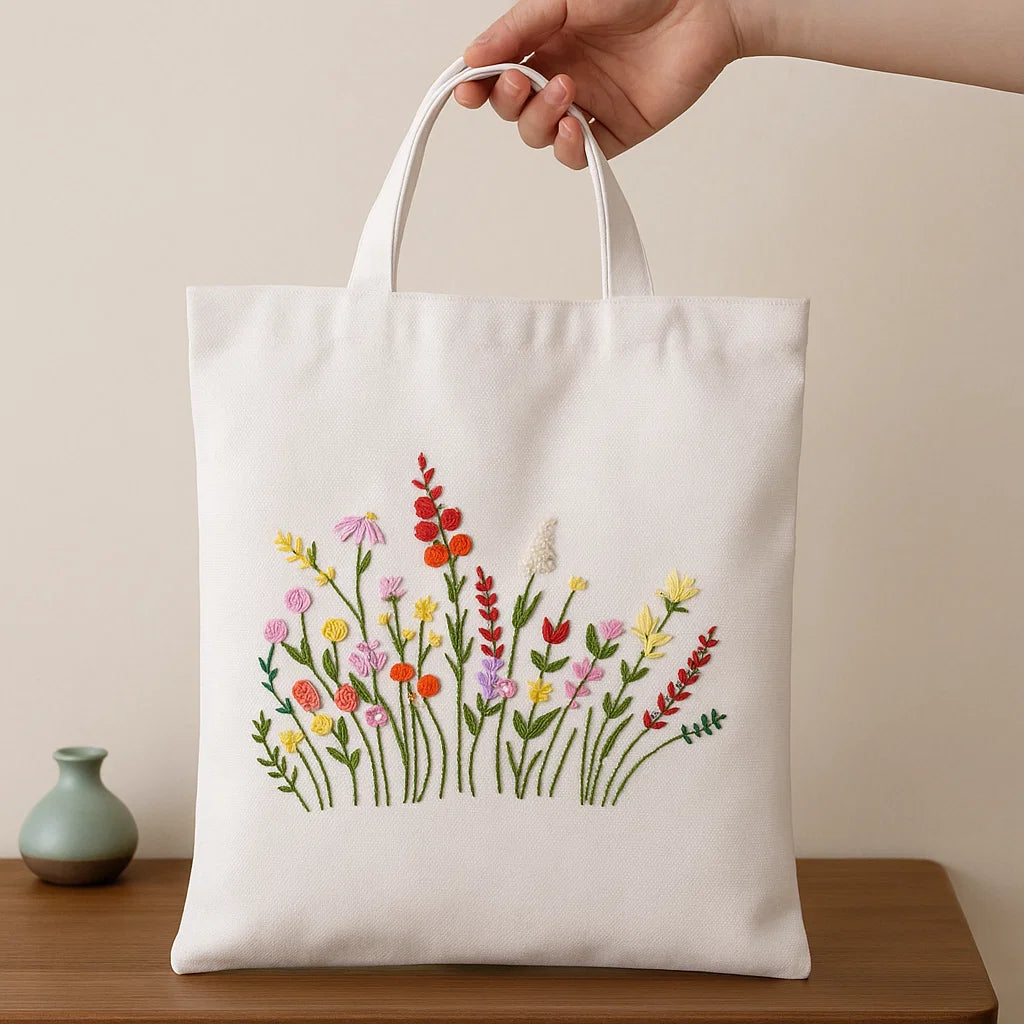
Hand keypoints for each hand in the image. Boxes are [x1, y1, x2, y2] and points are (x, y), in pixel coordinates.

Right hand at [455, 0, 747, 167]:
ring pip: (540, 135)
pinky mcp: (615, 131)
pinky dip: (568, 147)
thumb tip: (471, 57)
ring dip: (540, 119)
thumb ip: (517, 28)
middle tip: (521, 82)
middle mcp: (561, 75)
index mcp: (545, 42)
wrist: (701, 7)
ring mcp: (587, 106)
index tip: (468, 90)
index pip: (497, 75)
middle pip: (513, 111)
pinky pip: (578, 156)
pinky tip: (573, 125)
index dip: (477, 88)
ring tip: (565, 90)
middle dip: (508, 102)